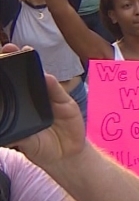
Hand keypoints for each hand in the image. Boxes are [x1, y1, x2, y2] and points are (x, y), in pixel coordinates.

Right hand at [5, 44, 85, 167]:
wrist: (69, 153)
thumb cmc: (69, 126)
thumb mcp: (67, 106)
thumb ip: (56, 92)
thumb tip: (46, 76)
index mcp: (37, 92)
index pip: (24, 73)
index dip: (16, 59)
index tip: (14, 48)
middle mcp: (23, 102)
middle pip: (9, 83)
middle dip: (4, 66)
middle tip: (4, 53)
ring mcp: (16, 117)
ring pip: (3, 101)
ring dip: (2, 90)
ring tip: (1, 70)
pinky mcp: (13, 134)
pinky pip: (3, 126)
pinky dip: (1, 118)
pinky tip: (1, 107)